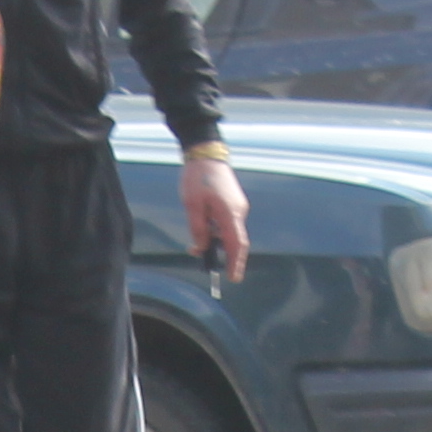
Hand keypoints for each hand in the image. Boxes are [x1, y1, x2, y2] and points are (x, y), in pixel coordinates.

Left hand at [182, 153, 251, 282]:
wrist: (206, 153)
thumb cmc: (197, 177)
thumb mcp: (192, 205)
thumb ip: (198, 228)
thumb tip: (201, 248)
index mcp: (230, 212)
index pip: (237, 244)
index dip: (236, 263)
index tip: (233, 278)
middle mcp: (238, 211)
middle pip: (235, 241)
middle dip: (225, 256)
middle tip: (211, 265)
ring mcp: (237, 206)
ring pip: (229, 232)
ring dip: (216, 242)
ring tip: (196, 245)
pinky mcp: (233, 202)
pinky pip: (227, 223)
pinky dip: (217, 231)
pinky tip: (203, 230)